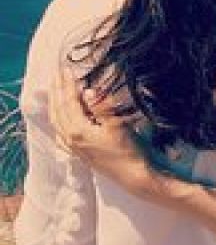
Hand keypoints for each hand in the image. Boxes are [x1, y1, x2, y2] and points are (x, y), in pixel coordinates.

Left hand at [49, 69, 159, 193]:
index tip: (65, 69)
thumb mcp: (117, 126)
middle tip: (56, 75)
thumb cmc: (128, 151)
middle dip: (56, 91)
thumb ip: (101, 108)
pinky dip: (58, 119)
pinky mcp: (78, 152)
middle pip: (58, 110)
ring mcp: (73, 146)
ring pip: (57, 121)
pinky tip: (61, 118)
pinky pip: (60, 132)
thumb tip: (87, 91)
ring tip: (55, 90)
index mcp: (78, 131)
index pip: (68, 102)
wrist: (132, 176)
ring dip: (54, 104)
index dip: (67, 85)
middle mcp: (70, 139)